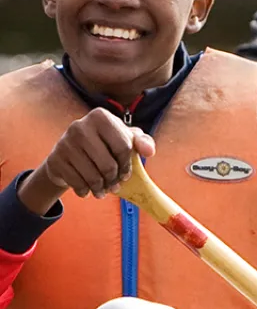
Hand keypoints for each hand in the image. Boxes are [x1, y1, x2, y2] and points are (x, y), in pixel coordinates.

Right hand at [17, 109, 155, 215]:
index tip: (126, 175)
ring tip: (103, 191)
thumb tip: (149, 151)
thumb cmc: (103, 144)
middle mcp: (80, 126)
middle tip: (114, 186)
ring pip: (93, 177)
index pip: (124, 147)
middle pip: (109, 165)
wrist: (68, 152)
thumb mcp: (124, 138)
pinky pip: (78, 184)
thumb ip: (141, 142)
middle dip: (114, 181)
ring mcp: (65, 142)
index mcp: (100, 117)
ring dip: (101, 189)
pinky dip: (85, 191)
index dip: (127, 166)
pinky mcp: (55, 159)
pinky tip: (87, 189)